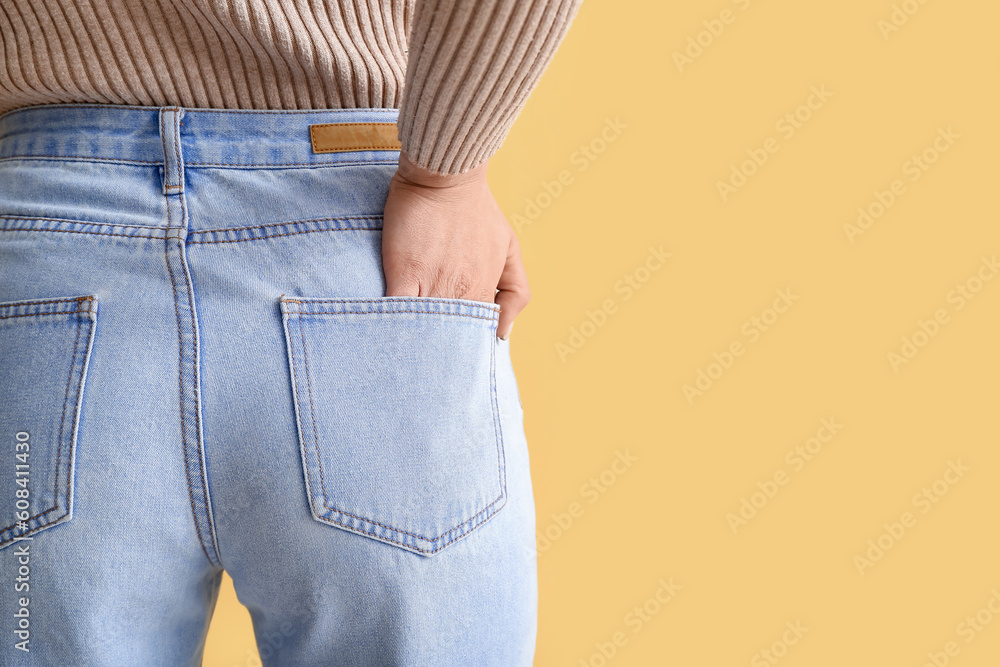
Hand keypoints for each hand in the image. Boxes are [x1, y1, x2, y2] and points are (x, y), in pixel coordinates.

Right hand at [381, 150, 529, 339]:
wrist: (447, 175)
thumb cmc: (477, 209)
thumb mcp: (510, 248)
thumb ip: (515, 292)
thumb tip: (502, 334)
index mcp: (483, 292)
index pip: (474, 335)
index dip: (463, 348)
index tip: (453, 358)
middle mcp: (461, 293)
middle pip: (449, 338)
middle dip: (440, 352)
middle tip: (429, 365)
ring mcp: (433, 284)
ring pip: (425, 329)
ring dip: (417, 341)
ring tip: (406, 354)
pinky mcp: (404, 273)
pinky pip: (398, 311)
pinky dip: (393, 324)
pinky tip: (385, 334)